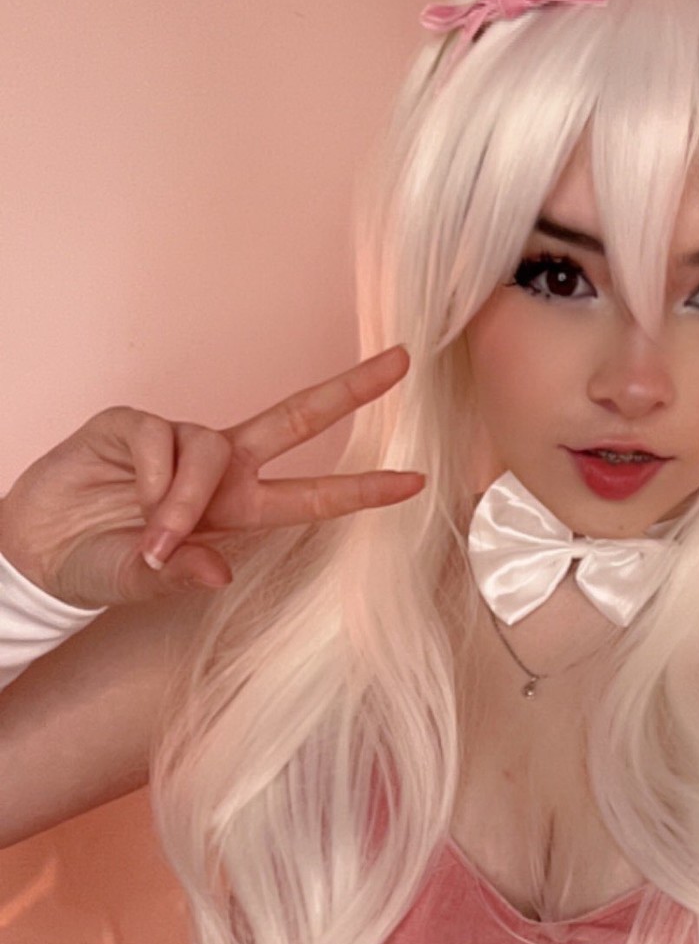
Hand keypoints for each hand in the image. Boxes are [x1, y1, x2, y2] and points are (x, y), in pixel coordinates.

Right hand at [0, 345, 424, 608]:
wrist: (37, 549)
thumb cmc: (100, 565)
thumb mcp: (141, 581)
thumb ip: (178, 576)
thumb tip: (217, 573)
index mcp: (238, 509)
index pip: (312, 494)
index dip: (362, 488)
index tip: (415, 483)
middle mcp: (219, 469)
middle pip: (294, 420)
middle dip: (347, 391)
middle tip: (402, 363)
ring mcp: (178, 442)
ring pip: (210, 448)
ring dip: (185, 498)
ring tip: (154, 535)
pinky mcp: (135, 423)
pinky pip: (159, 439)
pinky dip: (151, 475)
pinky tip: (124, 494)